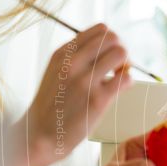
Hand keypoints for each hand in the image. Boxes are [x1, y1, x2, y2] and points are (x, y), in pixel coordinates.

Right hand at [12, 24, 131, 165]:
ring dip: (126, 65)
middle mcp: (72, 62)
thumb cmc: (52, 106)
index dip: (112, 41)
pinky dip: (128, 83)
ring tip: (117, 79)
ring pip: (121, 53)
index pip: (100, 29)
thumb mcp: (56, 72)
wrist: (38, 136)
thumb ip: (76, 58)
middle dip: (121, 51)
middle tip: (117, 69)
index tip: (108, 57)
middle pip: (113, 37)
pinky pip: (126, 79)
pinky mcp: (97, 99)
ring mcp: (85, 80)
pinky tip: (117, 92)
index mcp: (63, 53)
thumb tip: (106, 47)